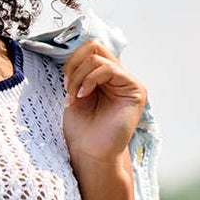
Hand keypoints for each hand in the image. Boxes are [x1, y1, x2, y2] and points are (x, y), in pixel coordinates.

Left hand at [60, 39, 145, 172]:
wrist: (90, 154)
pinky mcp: (136, 90)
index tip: (64, 85)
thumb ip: (78, 73)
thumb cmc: (82, 130)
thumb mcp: (74, 95)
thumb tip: (75, 53)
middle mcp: (118, 76)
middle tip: (68, 87)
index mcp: (104, 77)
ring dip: (79, 77)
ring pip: (99, 58)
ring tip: (74, 97)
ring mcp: (128, 82)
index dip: (72, 62)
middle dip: (74, 64)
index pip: (90, 49)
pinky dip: (90, 80)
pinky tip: (83, 96)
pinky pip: (110, 69)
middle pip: (95, 46)